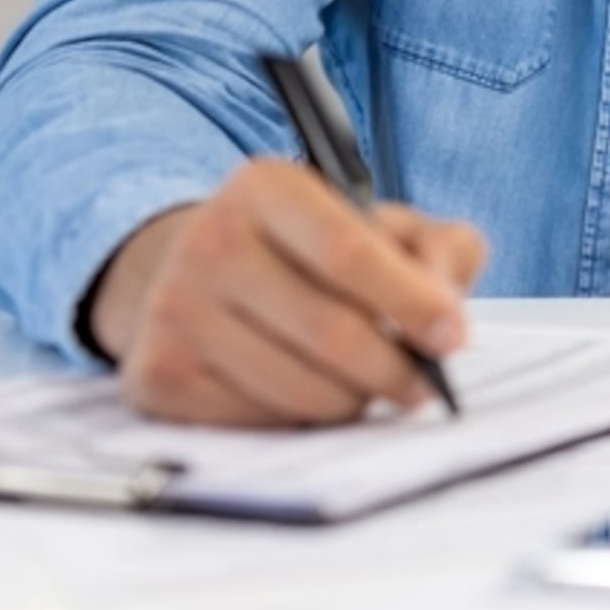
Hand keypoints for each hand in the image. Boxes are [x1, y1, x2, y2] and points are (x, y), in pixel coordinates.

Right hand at [86, 158, 486, 425]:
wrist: (200, 273)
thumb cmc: (313, 250)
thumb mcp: (383, 225)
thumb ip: (438, 250)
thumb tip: (445, 311)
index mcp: (266, 188)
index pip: (347, 251)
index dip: (409, 301)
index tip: (453, 336)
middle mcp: (209, 241)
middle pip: (327, 329)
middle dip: (394, 368)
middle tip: (424, 386)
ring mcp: (173, 311)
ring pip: (296, 387)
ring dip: (354, 400)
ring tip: (371, 386)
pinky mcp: (155, 376)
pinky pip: (256, 422)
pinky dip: (301, 420)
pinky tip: (312, 393)